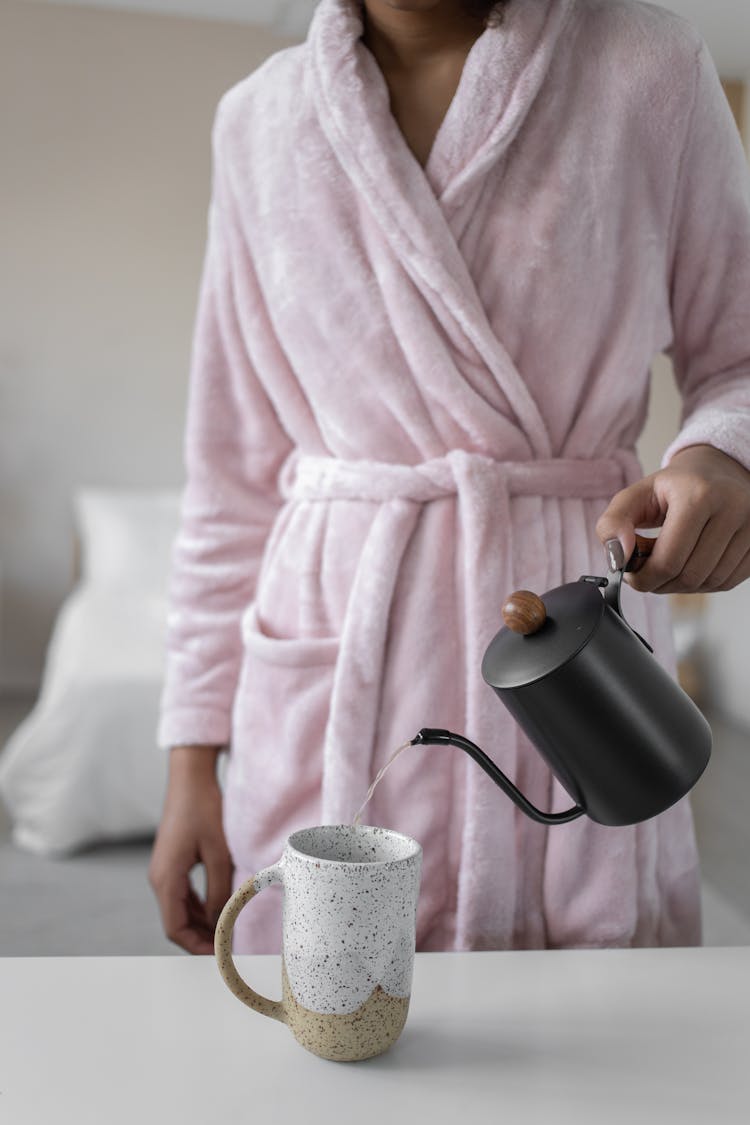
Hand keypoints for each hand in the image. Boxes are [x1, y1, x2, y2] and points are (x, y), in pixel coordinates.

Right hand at [148, 746, 233, 954]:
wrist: (191, 779)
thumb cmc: (204, 810)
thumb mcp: (218, 852)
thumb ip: (218, 890)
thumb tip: (219, 921)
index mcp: (165, 878)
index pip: (174, 928)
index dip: (197, 946)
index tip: (220, 955)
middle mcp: (159, 878)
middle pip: (176, 923)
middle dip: (201, 938)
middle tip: (229, 948)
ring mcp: (164, 871)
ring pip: (180, 910)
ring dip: (201, 924)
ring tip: (228, 933)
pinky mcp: (173, 863)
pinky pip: (184, 895)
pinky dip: (200, 908)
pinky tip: (220, 910)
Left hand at [596, 444, 749, 593]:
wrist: (717, 471)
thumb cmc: (674, 487)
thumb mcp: (635, 496)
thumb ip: (613, 524)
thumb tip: (616, 558)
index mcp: (699, 495)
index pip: (668, 561)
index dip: (644, 578)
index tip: (632, 574)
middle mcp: (733, 509)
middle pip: (690, 576)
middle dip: (661, 583)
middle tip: (649, 569)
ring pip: (710, 583)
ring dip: (682, 584)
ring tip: (671, 561)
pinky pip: (728, 582)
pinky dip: (703, 582)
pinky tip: (692, 563)